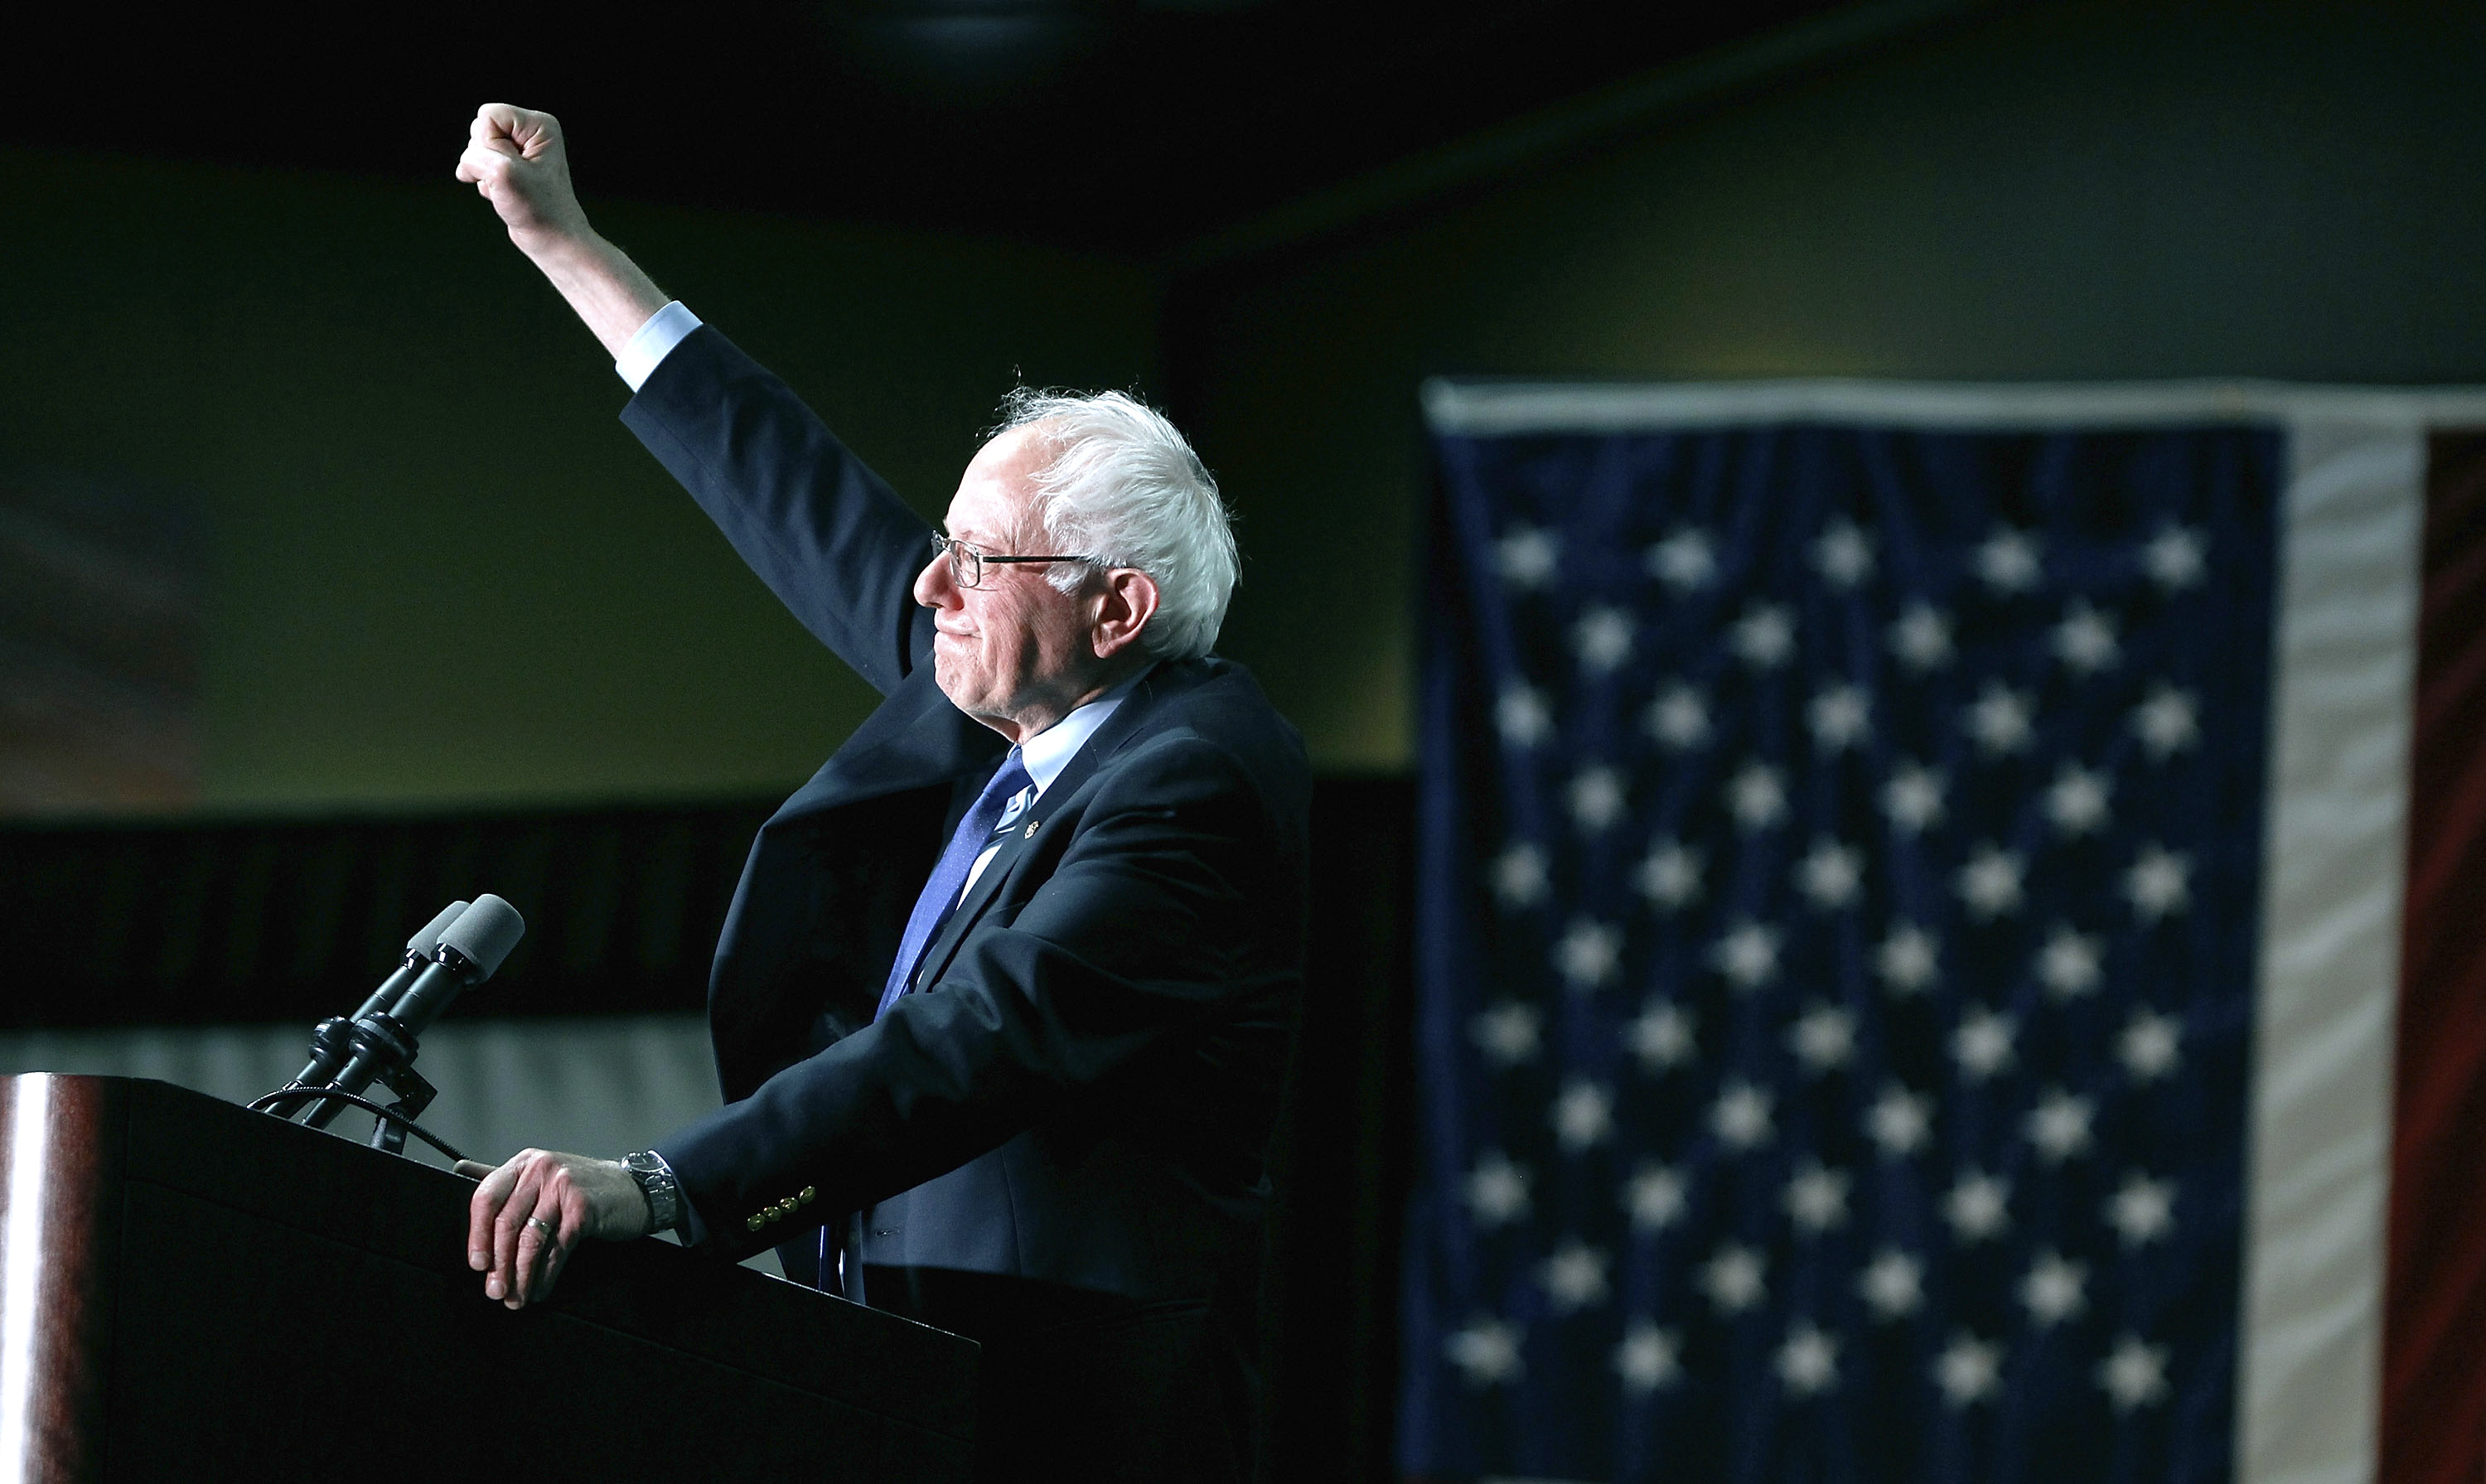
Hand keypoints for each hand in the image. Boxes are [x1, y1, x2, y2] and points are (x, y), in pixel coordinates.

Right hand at [455, 103, 591, 252]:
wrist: (552, 239)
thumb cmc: (539, 209)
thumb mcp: (504, 174)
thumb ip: (477, 154)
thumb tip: (468, 162)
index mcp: (539, 125)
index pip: (488, 114)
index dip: (489, 142)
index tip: (510, 166)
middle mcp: (530, 132)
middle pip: (479, 129)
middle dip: (484, 158)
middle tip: (509, 180)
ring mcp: (518, 149)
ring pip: (475, 148)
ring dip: (483, 172)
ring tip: (507, 189)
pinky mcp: (508, 165)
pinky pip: (478, 164)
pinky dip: (483, 181)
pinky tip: (501, 193)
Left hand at [461, 1148, 650, 1308]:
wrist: (636, 1190)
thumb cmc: (585, 1188)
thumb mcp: (542, 1176)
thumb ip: (505, 1178)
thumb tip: (460, 1170)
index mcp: (525, 1162)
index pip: (486, 1197)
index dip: (477, 1235)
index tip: (477, 1265)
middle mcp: (541, 1169)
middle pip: (506, 1223)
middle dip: (499, 1264)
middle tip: (496, 1291)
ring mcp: (563, 1187)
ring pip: (530, 1239)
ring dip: (520, 1275)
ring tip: (516, 1298)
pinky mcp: (583, 1208)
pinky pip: (556, 1249)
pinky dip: (545, 1274)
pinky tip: (541, 1289)